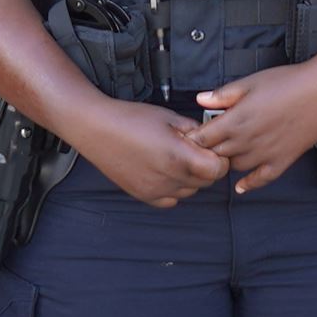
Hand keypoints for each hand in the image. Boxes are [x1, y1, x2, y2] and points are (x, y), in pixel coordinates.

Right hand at [73, 99, 228, 208]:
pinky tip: (163, 171)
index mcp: (178, 156)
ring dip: (190, 178)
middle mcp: (168, 178)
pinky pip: (171, 200)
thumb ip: (195, 131)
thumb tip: (211, 139)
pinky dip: (173, 189)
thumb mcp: (169, 117)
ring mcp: (155, 190)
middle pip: (206, 182)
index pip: (217, 170)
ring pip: (190, 192)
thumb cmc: (131, 119)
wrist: (97, 129)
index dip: (219, 159)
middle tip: (194, 150)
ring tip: (175, 159)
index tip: (212, 149)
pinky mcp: (143, 196)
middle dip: (206, 167)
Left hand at [192, 63, 316, 193]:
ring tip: (225, 155)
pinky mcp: (282, 160)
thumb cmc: (289, 82)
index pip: (203, 138)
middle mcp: (247, 141)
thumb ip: (223, 94)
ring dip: (228, 162)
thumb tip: (200, 99)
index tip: (189, 137)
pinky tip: (242, 186)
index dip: (194, 138)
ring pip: (235, 167)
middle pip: (216, 154)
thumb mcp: (250, 82)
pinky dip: (250, 184)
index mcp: (236, 120)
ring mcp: (265, 153)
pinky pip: (262, 178)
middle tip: (204, 147)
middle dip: (208, 151)